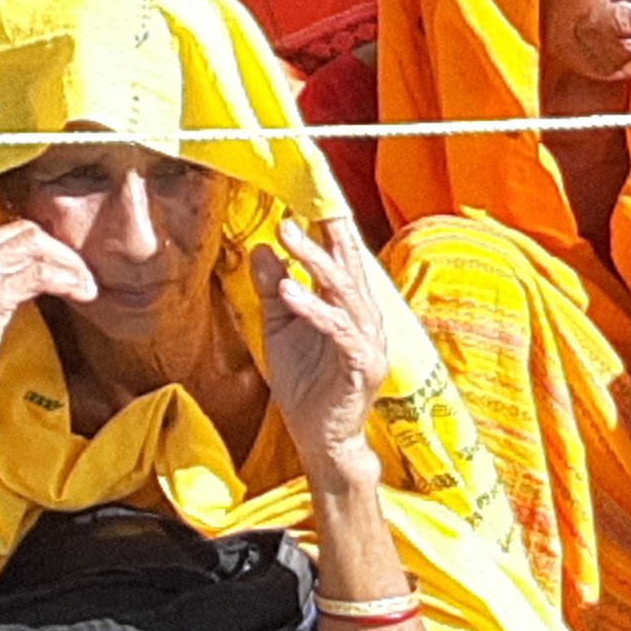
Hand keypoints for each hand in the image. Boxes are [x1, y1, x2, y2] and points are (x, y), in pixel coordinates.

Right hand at [0, 217, 94, 414]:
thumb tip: (36, 259)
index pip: (10, 228)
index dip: (45, 245)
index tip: (67, 264)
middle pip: (25, 233)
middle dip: (61, 252)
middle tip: (84, 275)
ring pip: (36, 250)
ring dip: (70, 266)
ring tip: (88, 286)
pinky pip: (39, 276)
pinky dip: (67, 281)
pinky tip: (83, 294)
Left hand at [249, 222, 391, 484]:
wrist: (320, 439)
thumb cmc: (305, 383)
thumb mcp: (280, 329)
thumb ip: (273, 291)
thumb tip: (261, 249)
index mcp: (348, 306)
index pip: (342, 257)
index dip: (329, 224)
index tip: (310, 191)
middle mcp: (364, 317)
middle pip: (346, 266)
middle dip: (321, 234)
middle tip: (290, 211)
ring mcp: (368, 341)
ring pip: (344, 291)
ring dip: (314, 262)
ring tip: (287, 236)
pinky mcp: (362, 365)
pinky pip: (339, 330)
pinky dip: (314, 309)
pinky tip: (290, 293)